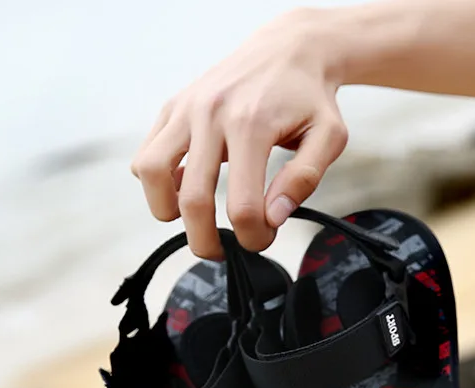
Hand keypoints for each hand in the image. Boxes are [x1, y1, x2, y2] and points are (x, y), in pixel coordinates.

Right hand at [131, 8, 347, 259]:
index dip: (253, 237)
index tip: (262, 238)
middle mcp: (212, 114)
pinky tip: (184, 187)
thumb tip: (273, 217)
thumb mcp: (328, 137)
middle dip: (205, 241)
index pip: (243, 206)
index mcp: (253, 124)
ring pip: (151, 174)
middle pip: (192, 201)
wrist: (288, 50)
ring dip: (167, 210)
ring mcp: (186, 109)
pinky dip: (157, 182)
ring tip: (192, 219)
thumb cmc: (309, 97)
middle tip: (220, 250)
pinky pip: (146, 155)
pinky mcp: (172, 108)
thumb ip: (304, 179)